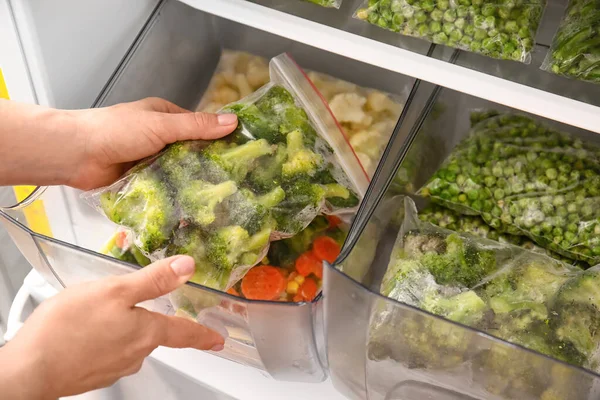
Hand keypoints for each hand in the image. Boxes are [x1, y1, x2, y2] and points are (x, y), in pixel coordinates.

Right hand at [0, 255, 224, 399]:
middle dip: (147, 320)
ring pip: (128, 343)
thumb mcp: (115, 291)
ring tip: (97, 315)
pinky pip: (106, 352)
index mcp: (146, 333)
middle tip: (130, 306)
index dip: (203, 335)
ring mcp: (113, 368)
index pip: (185, 334)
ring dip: (120, 329)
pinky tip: (82, 331)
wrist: (28, 371)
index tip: (217, 340)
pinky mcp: (92, 374)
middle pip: (152, 334)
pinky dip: (100, 340)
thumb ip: (154, 280)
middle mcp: (135, 354)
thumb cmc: (68, 328)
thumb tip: (187, 267)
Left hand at [68, 98, 237, 189]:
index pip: (201, 127)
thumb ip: (196, 126)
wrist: (76, 154)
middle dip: (209, 165)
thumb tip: (234, 121)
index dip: (220, 139)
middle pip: (192, 152)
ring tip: (224, 200)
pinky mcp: (143, 182)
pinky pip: (166, 189)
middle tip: (239, 182)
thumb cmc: (117, 131)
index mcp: (165, 117)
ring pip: (180, 172)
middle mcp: (160, 138)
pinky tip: (197, 208)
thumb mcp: (161, 124)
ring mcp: (152, 161)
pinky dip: (177, 196)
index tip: (244, 154)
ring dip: (193, 183)